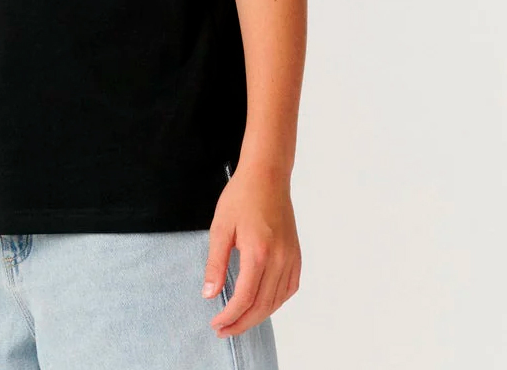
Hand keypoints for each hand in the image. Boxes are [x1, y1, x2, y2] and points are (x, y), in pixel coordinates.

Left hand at [201, 164, 300, 338]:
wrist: (267, 176)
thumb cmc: (241, 197)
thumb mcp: (220, 228)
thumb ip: (215, 263)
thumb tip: (210, 294)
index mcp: (258, 253)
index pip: (244, 298)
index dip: (229, 316)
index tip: (216, 324)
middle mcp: (279, 260)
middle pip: (262, 306)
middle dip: (242, 323)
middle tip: (223, 330)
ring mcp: (291, 258)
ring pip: (276, 301)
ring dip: (258, 316)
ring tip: (239, 321)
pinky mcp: (296, 255)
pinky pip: (289, 289)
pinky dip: (275, 303)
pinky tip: (262, 304)